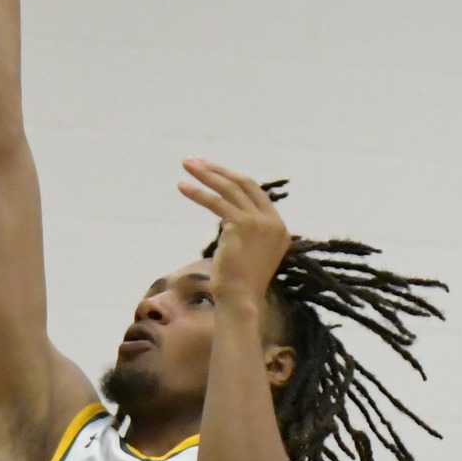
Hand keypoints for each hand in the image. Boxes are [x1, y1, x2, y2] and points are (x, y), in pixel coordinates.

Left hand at [178, 159, 289, 305]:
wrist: (239, 300)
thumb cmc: (238, 283)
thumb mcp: (247, 252)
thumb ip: (244, 232)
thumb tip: (226, 218)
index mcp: (279, 228)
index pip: (255, 194)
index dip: (232, 179)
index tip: (212, 170)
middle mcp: (274, 222)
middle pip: (244, 184)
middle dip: (218, 170)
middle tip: (195, 160)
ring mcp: (260, 222)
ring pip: (229, 189)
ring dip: (206, 174)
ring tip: (187, 164)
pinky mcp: (242, 225)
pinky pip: (216, 203)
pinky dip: (198, 193)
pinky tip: (183, 187)